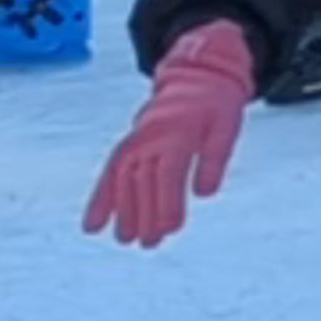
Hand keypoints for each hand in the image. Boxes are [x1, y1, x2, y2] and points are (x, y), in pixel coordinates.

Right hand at [84, 17, 256, 247]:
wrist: (197, 75)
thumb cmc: (216, 105)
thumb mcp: (227, 126)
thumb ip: (215, 158)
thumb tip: (205, 193)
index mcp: (179, 132)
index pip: (170, 173)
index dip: (168, 202)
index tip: (170, 229)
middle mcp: (152, 136)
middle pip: (143, 179)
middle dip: (144, 213)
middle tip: (148, 244)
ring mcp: (137, 139)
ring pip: (122, 177)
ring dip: (120, 210)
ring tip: (123, 240)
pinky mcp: (129, 144)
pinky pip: (109, 171)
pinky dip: (100, 197)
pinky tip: (92, 225)